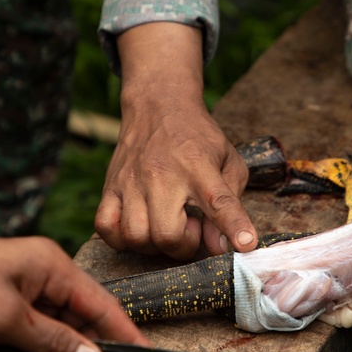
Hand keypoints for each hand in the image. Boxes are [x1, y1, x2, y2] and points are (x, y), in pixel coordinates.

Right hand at [95, 22, 257, 259]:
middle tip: (191, 229)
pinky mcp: (110, 186)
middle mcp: (163, 176)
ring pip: (136, 236)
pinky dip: (121, 238)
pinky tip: (139, 228)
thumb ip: (230, 205)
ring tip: (166, 225)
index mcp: (199, 168)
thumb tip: (218, 246)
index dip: (234, 227)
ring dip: (155, 244)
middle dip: (183, 246)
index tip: (245, 245)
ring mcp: (132, 182)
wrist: (159, 105)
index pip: (219, 202)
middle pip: (167, 234)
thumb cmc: (198, 138)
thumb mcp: (228, 161)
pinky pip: (106, 227)